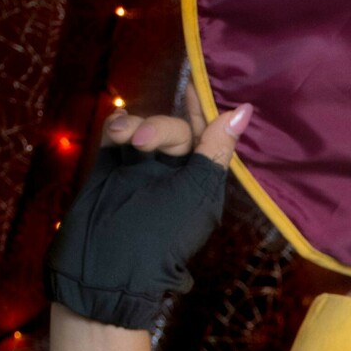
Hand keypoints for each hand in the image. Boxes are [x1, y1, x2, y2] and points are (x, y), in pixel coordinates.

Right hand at [44, 81, 253, 331]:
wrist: (105, 266)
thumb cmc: (160, 235)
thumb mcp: (196, 193)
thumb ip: (216, 150)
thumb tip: (245, 110)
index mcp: (202, 182)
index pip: (209, 137)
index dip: (205, 110)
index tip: (196, 85)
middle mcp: (175, 174)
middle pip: (176, 130)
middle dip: (160, 129)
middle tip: (143, 142)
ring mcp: (143, 169)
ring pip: (145, 127)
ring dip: (137, 126)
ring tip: (125, 140)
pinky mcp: (114, 166)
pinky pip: (119, 133)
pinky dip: (119, 126)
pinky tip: (116, 133)